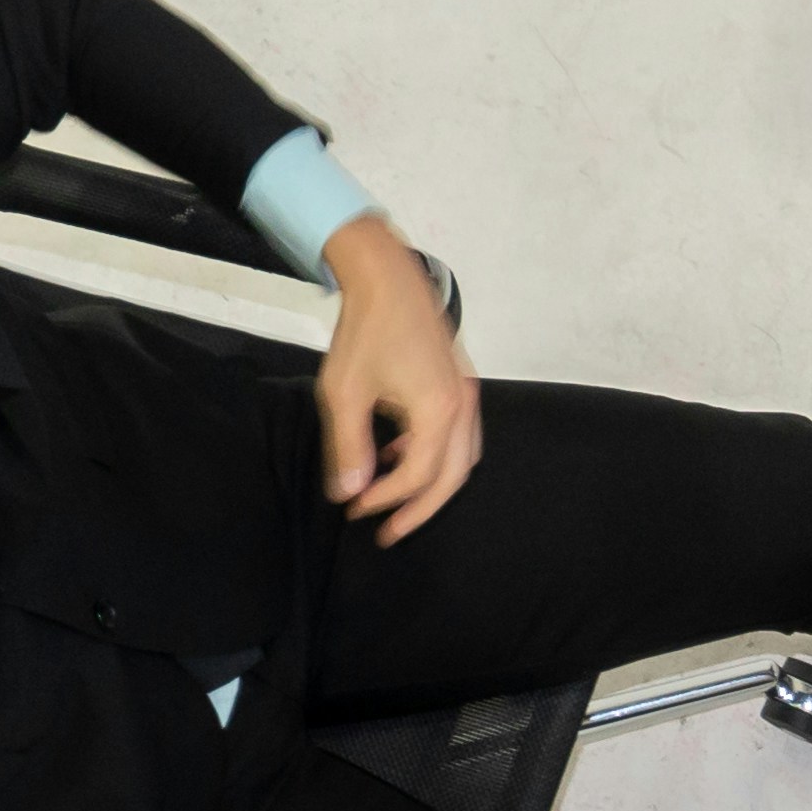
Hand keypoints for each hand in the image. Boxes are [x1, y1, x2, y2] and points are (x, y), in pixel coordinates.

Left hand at [312, 232, 480, 539]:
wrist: (388, 278)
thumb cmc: (365, 330)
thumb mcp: (344, 392)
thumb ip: (348, 447)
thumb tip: (349, 492)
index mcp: (438, 412)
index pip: (417, 477)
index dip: (386, 500)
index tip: (355, 509)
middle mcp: (462, 407)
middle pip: (452, 478)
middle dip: (419, 510)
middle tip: (389, 532)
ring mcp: (467, 395)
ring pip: (463, 460)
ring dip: (432, 485)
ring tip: (395, 498)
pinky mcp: (461, 384)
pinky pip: (460, 436)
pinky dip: (436, 456)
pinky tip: (400, 454)